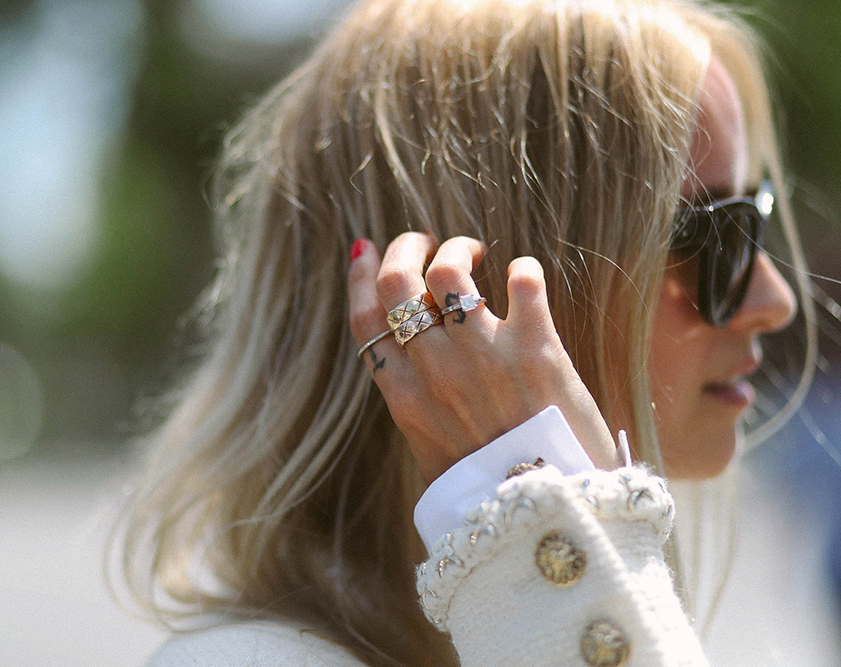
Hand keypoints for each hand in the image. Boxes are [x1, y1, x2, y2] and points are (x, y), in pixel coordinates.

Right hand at [348, 232, 619, 484]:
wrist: (550, 517)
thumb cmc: (491, 490)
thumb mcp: (431, 452)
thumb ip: (416, 405)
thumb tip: (409, 367)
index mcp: (405, 398)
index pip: (365, 319)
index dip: (360, 275)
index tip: (365, 249)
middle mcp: (435, 371)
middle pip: (397, 282)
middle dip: (404, 246)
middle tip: (423, 240)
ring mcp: (483, 357)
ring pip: (448, 271)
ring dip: (459, 249)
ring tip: (474, 255)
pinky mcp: (536, 350)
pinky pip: (523, 281)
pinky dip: (523, 269)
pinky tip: (524, 276)